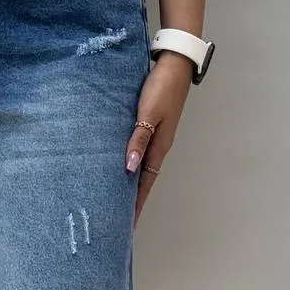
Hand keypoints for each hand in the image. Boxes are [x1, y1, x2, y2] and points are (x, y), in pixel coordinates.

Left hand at [125, 51, 194, 223]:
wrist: (175, 63)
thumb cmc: (162, 87)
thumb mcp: (148, 114)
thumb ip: (138, 139)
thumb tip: (128, 168)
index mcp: (159, 147)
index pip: (144, 184)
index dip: (136, 205)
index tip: (127, 225)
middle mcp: (157, 146)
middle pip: (142, 181)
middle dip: (131, 201)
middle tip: (116, 219)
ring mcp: (155, 136)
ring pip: (139, 167)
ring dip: (129, 184)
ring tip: (114, 199)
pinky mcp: (150, 125)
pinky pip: (138, 152)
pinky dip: (129, 164)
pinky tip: (119, 167)